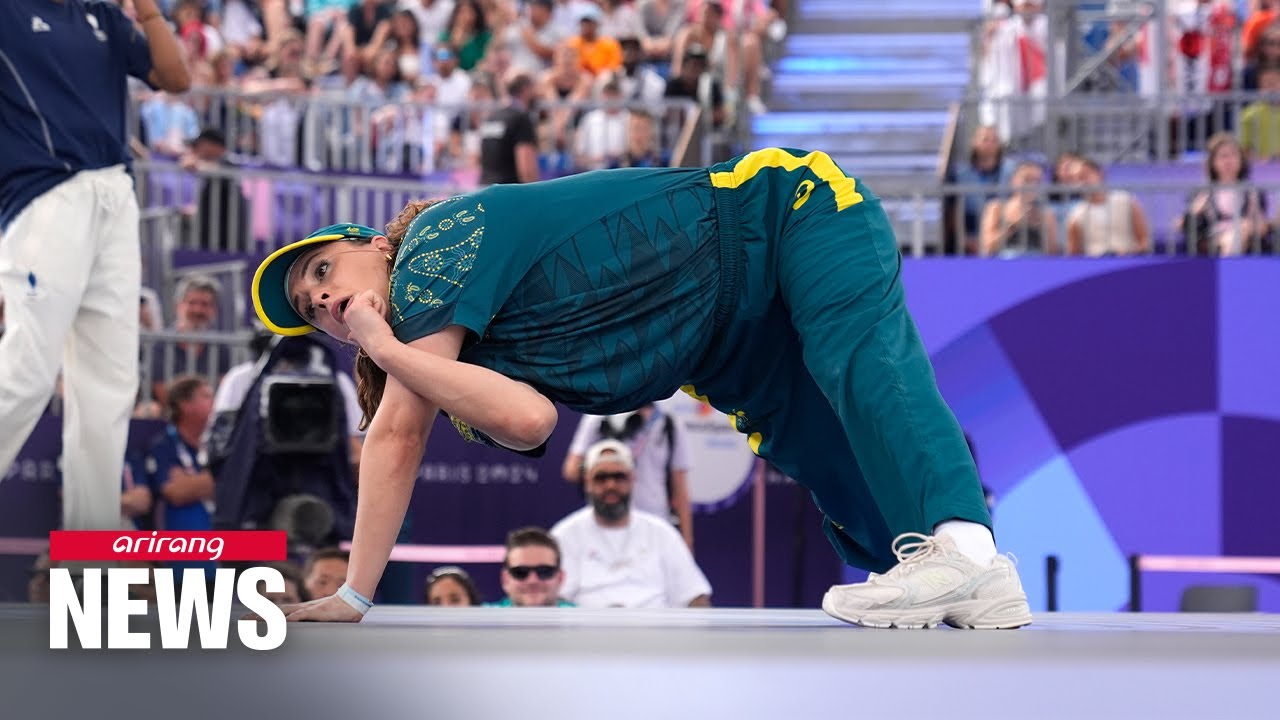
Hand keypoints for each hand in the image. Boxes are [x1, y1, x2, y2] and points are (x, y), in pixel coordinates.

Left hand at [246, 594, 364, 622]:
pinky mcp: (319, 612)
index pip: (276, 612)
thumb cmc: (337, 612)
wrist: (352, 602)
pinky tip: (287, 621)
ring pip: (286, 613)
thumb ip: (309, 622)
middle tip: (243, 620)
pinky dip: (296, 617)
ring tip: (258, 620)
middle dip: (259, 615)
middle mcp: (301, 609)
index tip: (246, 618)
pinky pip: (305, 615)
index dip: (261, 615)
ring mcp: (309, 610)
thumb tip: (297, 627)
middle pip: (276, 612)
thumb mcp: (319, 619)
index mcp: (300, 611)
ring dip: (272, 616)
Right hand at [344, 289, 393, 353]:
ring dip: (378, 305)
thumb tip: (351, 337)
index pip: (361, 302)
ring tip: (377, 320)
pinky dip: (379, 304)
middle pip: (364, 296)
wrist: (381, 348)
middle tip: (376, 322)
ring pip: (368, 294)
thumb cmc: (377, 343)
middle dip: (375, 306)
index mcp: (348, 320)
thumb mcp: (363, 335)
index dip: (372, 311)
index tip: (373, 325)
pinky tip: (377, 316)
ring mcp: (350, 309)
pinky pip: (372, 293)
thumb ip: (355, 334)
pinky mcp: (358, 305)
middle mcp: (346, 314)